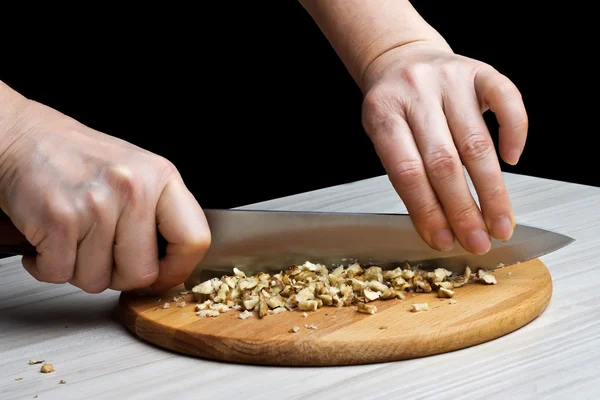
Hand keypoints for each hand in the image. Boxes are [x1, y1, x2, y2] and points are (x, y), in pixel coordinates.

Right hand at [0, 83, 210, 292]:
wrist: (21, 136)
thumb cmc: (78, 158)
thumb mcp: (137, 173)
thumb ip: (159, 214)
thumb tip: (172, 266)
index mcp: (161, 177)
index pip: (195, 239)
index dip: (178, 269)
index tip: (162, 276)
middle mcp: (133, 189)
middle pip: (142, 273)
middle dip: (118, 275)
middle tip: (103, 254)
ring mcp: (97, 204)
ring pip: (97, 280)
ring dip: (80, 269)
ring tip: (74, 238)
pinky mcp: (59, 219)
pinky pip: (60, 274)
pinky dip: (48, 266)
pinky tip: (50, 241)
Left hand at [360, 42, 527, 253]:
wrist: (401, 59)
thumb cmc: (394, 107)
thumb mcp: (383, 136)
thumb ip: (405, 174)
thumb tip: (439, 227)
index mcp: (383, 113)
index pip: (407, 171)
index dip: (426, 210)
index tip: (442, 240)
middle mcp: (416, 92)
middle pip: (443, 162)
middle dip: (463, 209)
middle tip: (477, 241)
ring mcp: (450, 78)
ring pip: (476, 142)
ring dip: (492, 190)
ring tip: (499, 222)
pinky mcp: (479, 70)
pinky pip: (507, 100)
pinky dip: (515, 132)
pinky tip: (512, 162)